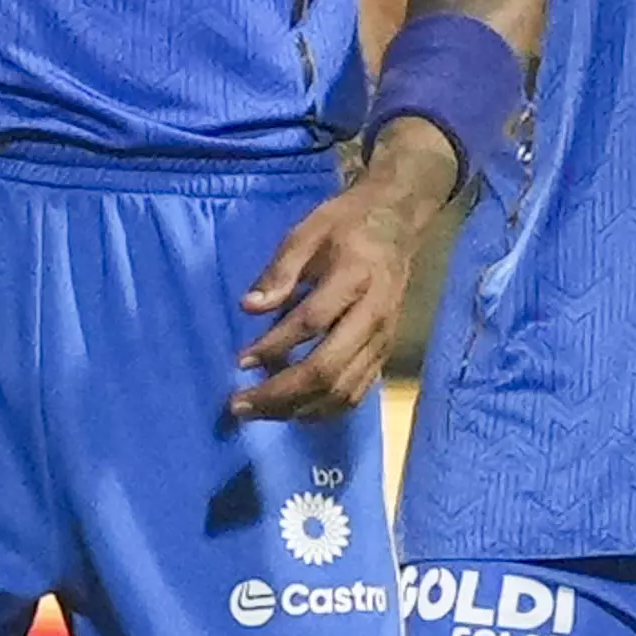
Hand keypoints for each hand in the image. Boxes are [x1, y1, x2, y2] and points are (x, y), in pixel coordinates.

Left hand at [231, 132, 443, 420]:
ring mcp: (383, 340)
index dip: (274, 346)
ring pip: (342, 390)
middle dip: (280, 393)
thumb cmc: (345, 224)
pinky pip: (356, 394)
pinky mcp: (385, 354)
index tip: (240, 361)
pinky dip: (322, 410)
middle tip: (239, 404)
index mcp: (355, 277)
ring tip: (258, 412)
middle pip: (327, 369)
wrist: (396, 223)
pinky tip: (292, 411)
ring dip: (297, 409)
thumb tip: (249, 307)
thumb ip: (280, 270)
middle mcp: (374, 316)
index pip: (312, 322)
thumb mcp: (307, 231)